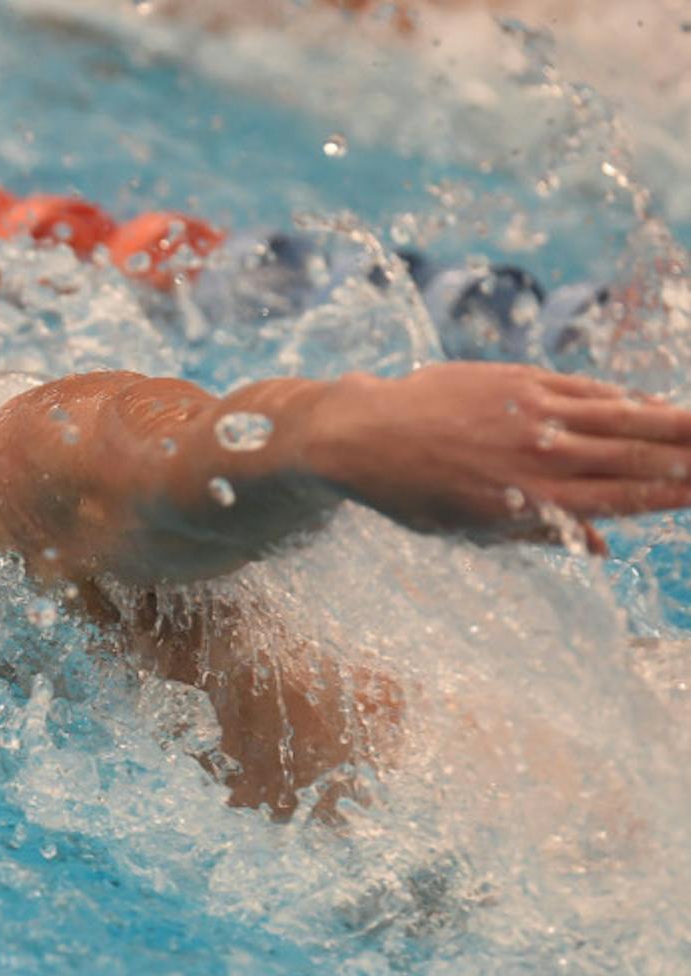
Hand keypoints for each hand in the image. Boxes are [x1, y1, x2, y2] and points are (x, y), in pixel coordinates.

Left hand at [306, 363, 690, 550]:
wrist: (363, 435)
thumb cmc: (414, 493)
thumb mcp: (471, 530)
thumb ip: (541, 533)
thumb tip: (601, 549)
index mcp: (531, 501)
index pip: (621, 497)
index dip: (672, 493)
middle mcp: (539, 456)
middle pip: (633, 455)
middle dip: (686, 456)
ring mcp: (532, 414)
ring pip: (619, 416)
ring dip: (671, 420)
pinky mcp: (520, 381)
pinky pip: (584, 389)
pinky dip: (622, 396)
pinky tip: (650, 400)